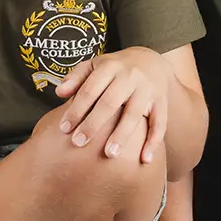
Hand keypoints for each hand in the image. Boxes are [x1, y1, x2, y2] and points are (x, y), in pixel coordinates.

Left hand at [55, 47, 169, 162]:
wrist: (151, 60)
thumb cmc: (115, 68)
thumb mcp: (94, 65)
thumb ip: (76, 77)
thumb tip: (58, 92)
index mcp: (110, 67)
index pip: (90, 90)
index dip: (76, 110)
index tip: (64, 129)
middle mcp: (129, 76)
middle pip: (110, 102)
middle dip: (94, 124)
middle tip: (78, 143)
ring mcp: (147, 89)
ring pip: (134, 114)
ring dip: (122, 135)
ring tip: (109, 154)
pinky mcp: (162, 101)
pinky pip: (160, 123)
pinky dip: (153, 142)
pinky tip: (144, 160)